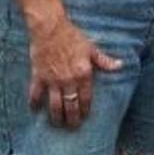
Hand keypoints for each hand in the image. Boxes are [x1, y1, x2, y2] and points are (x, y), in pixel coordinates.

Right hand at [28, 10, 123, 129]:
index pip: (86, 99)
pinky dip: (34, 103)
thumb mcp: (91, 48)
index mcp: (83, 74)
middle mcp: (68, 81)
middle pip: (71, 106)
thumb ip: (104, 60)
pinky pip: (35, 94)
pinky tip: (34, 109)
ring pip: (54, 105)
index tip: (85, 117)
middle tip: (72, 127)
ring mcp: (52, 80)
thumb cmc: (71, 36)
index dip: (85, 110)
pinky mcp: (38, 77)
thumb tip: (120, 66)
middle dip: (72, 120)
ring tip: (57, 124)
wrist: (49, 28)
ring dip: (56, 117)